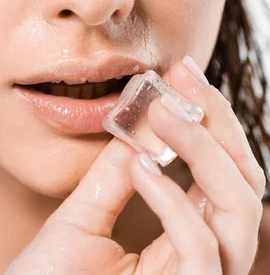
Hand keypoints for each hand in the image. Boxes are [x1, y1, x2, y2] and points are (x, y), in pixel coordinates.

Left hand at [4, 58, 265, 274]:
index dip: (210, 119)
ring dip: (203, 150)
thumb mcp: (83, 216)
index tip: (182, 71)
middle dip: (218, 122)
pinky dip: (175, 203)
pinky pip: (201, 252)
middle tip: (183, 76)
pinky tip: (142, 167)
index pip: (222, 174)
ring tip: (162, 111)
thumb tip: (139, 118)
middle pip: (244, 186)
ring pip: (238, 213)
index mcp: (185, 240)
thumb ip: (115, 173)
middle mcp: (203, 261)